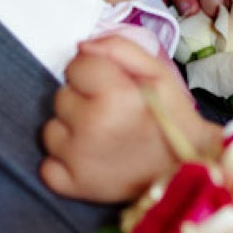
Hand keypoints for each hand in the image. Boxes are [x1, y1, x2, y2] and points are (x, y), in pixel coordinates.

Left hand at [40, 36, 219, 202]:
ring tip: (102, 138)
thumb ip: (120, 48)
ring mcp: (78, 159)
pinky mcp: (73, 186)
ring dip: (71, 131)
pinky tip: (89, 160)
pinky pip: (47, 166)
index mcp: (114, 96)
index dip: (96, 73)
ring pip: (51, 130)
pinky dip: (64, 163)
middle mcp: (91, 126)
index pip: (77, 65)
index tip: (115, 88)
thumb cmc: (173, 119)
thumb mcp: (158, 74)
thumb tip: (82, 46)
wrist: (185, 169)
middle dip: (83, 101)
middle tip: (112, 114)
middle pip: (62, 96)